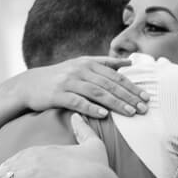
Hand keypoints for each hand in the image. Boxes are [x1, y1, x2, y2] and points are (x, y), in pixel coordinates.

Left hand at [0, 114, 110, 177]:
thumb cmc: (95, 166)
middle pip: (11, 168)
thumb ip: (83, 130)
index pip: (23, 155)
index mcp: (46, 150)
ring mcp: (31, 175)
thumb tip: (78, 115)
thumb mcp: (92, 144)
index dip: (12, 162)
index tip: (3, 167)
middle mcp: (34, 161)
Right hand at [11, 56, 148, 119]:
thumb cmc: (61, 77)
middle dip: (128, 96)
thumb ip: (106, 64)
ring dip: (115, 103)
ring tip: (130, 113)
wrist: (31, 84)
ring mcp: (68, 82)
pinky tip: (104, 115)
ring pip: (97, 92)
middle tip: (143, 108)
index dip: (132, 86)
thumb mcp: (82, 65)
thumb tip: (130, 61)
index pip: (115, 75)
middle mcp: (80, 70)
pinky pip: (77, 102)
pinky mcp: (58, 94)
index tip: (146, 97)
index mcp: (89, 63)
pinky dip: (91, 108)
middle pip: (109, 84)